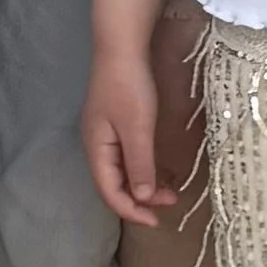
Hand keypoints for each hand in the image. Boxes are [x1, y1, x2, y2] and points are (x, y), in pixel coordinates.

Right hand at [83, 52, 174, 226]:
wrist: (121, 46)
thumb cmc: (128, 87)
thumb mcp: (137, 129)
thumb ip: (139, 165)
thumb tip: (140, 198)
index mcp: (96, 150)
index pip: (110, 192)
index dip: (132, 211)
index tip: (157, 221)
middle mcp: (96, 145)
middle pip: (114, 184)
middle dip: (140, 199)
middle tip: (170, 203)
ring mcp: (103, 133)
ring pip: (120, 170)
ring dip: (142, 184)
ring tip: (168, 190)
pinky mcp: (114, 122)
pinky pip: (125, 156)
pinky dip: (140, 167)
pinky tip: (155, 169)